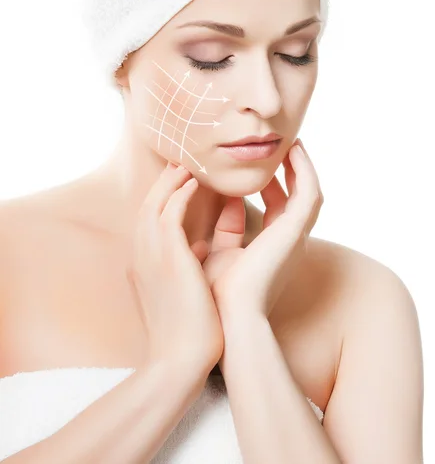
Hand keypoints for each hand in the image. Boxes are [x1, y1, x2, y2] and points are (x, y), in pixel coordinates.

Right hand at [128, 162, 223, 378]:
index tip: (179, 184)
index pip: (151, 223)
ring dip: (170, 183)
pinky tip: (194, 182)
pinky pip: (169, 214)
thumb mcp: (185, 289)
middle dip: (163, 185)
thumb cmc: (189, 330)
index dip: (163, 200)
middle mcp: (142, 257)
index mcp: (146, 266)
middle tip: (180, 164)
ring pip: (155, 205)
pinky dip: (179, 195)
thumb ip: (188, 265)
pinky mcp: (167, 258)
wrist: (182, 360)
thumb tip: (202, 247)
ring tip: (187, 165)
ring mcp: (151, 257)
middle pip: (148, 207)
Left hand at [198, 139, 323, 323]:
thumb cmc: (221, 295)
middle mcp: (292, 242)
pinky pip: (309, 191)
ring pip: (310, 192)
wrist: (230, 317)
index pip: (279, 210)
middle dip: (293, 172)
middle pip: (299, 198)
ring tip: (291, 143)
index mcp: (275, 249)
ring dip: (302, 167)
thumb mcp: (221, 253)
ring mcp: (297, 236)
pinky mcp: (296, 230)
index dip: (271, 186)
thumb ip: (226, 229)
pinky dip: (304, 170)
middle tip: (283, 148)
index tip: (257, 169)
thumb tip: (224, 202)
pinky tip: (293, 152)